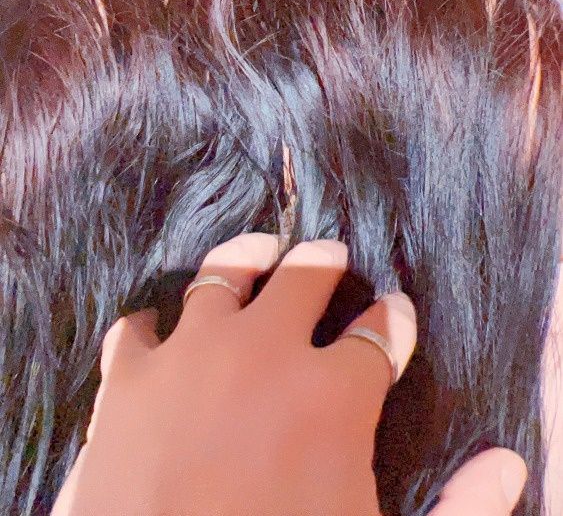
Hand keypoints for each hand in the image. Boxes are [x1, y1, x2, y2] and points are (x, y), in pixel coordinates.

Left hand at [51, 233, 527, 515]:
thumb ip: (459, 510)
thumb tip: (509, 468)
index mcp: (333, 395)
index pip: (378, 332)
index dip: (391, 319)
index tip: (394, 312)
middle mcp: (264, 353)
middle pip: (303, 278)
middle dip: (323, 264)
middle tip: (329, 255)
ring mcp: (192, 357)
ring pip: (222, 276)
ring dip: (246, 259)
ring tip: (258, 250)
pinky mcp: (128, 381)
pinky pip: (139, 327)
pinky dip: (153, 327)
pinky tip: (160, 329)